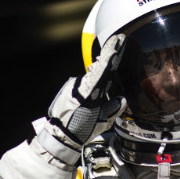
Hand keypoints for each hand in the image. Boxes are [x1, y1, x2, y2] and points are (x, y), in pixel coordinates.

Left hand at [42, 34, 125, 162]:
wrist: (57, 137)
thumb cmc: (79, 130)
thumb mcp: (101, 123)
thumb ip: (113, 109)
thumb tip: (121, 100)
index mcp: (89, 90)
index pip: (104, 67)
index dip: (113, 53)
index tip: (119, 40)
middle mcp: (79, 84)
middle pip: (97, 71)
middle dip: (107, 65)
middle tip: (116, 52)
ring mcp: (71, 86)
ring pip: (89, 79)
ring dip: (97, 82)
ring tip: (103, 88)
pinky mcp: (66, 90)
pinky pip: (81, 85)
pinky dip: (88, 88)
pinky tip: (90, 97)